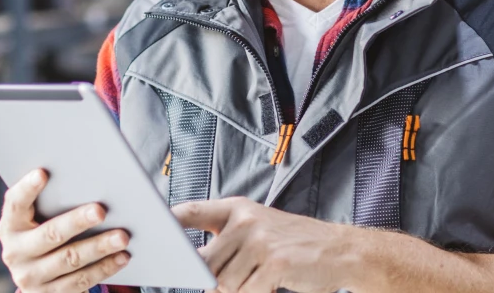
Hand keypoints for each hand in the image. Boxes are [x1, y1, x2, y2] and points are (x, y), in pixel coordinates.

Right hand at [0, 169, 131, 292]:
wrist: (37, 279)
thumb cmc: (45, 235)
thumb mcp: (39, 221)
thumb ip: (53, 203)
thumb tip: (91, 180)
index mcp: (11, 227)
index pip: (15, 204)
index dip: (27, 189)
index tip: (43, 172)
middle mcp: (15, 253)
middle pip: (50, 234)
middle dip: (76, 221)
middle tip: (100, 210)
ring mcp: (31, 276)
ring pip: (69, 259)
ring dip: (99, 247)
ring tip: (122, 236)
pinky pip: (80, 281)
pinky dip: (104, 268)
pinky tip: (122, 257)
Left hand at [174, 196, 362, 292]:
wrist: (343, 251)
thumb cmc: (298, 245)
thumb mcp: (262, 230)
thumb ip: (229, 242)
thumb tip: (196, 268)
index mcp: (239, 209)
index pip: (192, 212)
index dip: (168, 221)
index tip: (150, 230)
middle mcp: (246, 221)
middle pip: (205, 263)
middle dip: (215, 281)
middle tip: (243, 277)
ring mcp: (260, 241)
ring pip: (223, 284)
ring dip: (240, 291)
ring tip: (262, 279)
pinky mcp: (275, 264)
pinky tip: (273, 285)